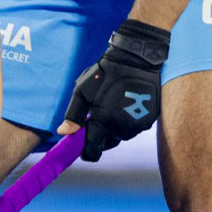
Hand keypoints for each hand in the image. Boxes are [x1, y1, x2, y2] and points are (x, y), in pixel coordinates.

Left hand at [60, 18, 170, 161]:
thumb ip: (73, 115)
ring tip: (111, 108)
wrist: (137, 59)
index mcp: (103, 124)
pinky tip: (124, 106)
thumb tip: (63, 133)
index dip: (85, 151)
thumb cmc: (105, 73)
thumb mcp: (83, 91)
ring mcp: (137, 125)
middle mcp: (121, 129)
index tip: (82, 145)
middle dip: (99, 137)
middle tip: (95, 118)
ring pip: (121, 136)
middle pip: (107, 144)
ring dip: (114, 129)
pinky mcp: (148, 120)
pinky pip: (134, 127)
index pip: (92, 151)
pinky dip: (127, 121)